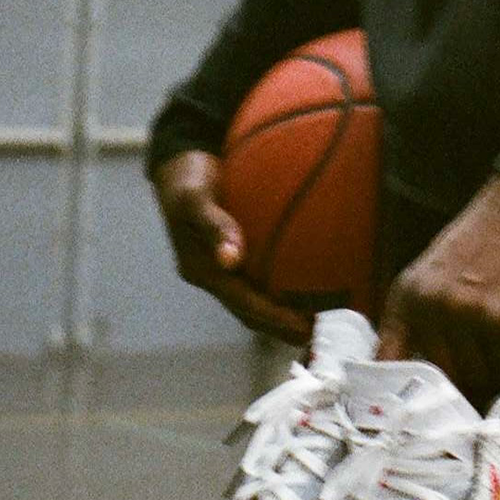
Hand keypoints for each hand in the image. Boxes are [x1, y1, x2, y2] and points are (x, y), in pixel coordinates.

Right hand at [153, 148, 313, 346]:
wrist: (178, 164)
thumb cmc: (187, 178)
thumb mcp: (194, 197)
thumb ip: (213, 226)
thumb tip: (231, 259)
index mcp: (200, 270)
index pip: (243, 304)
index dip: (274, 320)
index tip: (305, 329)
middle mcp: (211, 275)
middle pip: (250, 312)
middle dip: (282, 327)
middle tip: (320, 335)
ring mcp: (220, 268)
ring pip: (254, 301)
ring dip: (282, 314)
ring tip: (318, 319)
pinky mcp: (230, 257)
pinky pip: (258, 279)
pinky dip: (280, 288)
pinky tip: (307, 282)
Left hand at [379, 177, 499, 407]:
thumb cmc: (491, 239)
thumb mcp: (438, 272)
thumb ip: (425, 315)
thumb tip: (423, 376)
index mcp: (407, 295)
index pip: (386, 362)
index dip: (395, 397)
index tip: (409, 418)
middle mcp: (430, 306)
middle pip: (441, 378)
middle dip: (462, 385)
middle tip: (482, 382)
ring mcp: (467, 313)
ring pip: (477, 376)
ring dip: (495, 375)